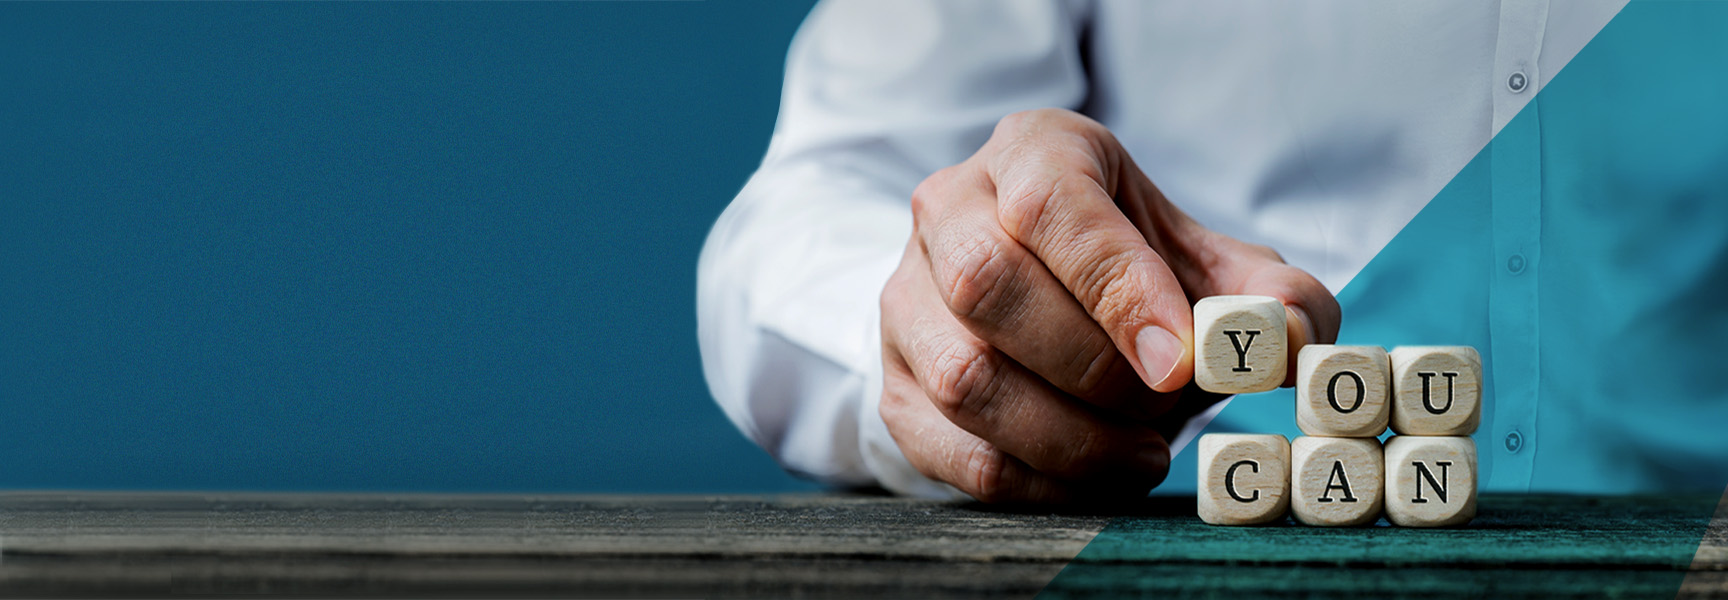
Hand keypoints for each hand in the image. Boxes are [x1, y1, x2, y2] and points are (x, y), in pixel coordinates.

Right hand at [880, 109, 1339, 503]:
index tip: (1179, 357)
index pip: (1050, 205)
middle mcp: (948, 210)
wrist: (1038, 299)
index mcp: (1031, 153)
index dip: (1116, 285)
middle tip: (1165, 406)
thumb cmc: (1129, 271)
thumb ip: (1267, 293)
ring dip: (1068, 436)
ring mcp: (906, 299)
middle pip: (990, 285)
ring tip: (1140, 452)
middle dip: (1094, 366)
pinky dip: (1035, 481)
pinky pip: (952, 449)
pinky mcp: (894, 384)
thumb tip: (1290, 337)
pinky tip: (1093, 476)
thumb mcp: (1202, 260)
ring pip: (964, 377)